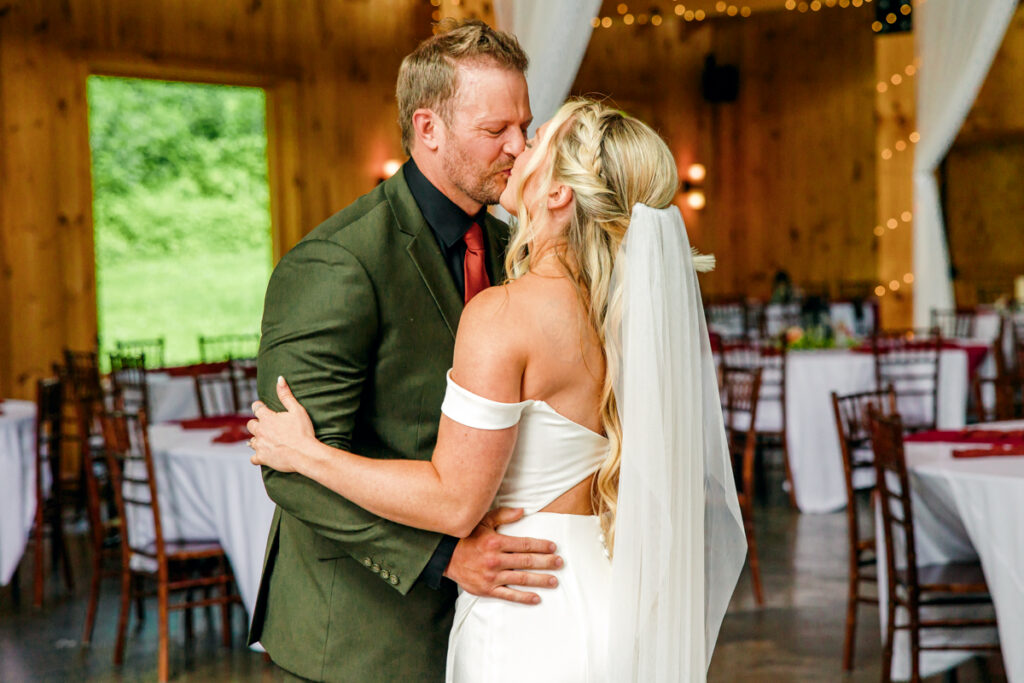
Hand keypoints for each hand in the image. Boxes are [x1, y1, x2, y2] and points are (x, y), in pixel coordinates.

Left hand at [248, 376, 315, 473]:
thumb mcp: (297, 410)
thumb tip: (279, 378)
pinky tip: (263, 454)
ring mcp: (260, 445)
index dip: (259, 407)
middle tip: (265, 425)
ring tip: (265, 440)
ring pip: (251, 441)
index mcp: (267, 418)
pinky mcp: (262, 458)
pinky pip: (253, 458)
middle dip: (256, 424)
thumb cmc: (303, 431)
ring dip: (257, 439)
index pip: (256, 408)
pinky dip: (257, 456)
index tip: (261, 407)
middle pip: (250, 425)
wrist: (304, 454)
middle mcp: (260, 431)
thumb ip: (286, 395)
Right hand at [443, 507, 561, 604]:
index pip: (525, 544)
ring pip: (521, 579)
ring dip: (540, 580)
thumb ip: (503, 515)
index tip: (553, 547)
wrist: (446, 557)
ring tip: (554, 581)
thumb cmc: (467, 537)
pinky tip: (536, 598)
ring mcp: (491, 576)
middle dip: (546, 562)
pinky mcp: (487, 590)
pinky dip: (523, 597)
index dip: (541, 546)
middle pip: (527, 562)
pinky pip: (508, 595)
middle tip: (560, 563)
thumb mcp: (483, 522)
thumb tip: (522, 511)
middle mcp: (495, 560)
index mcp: (496, 542)